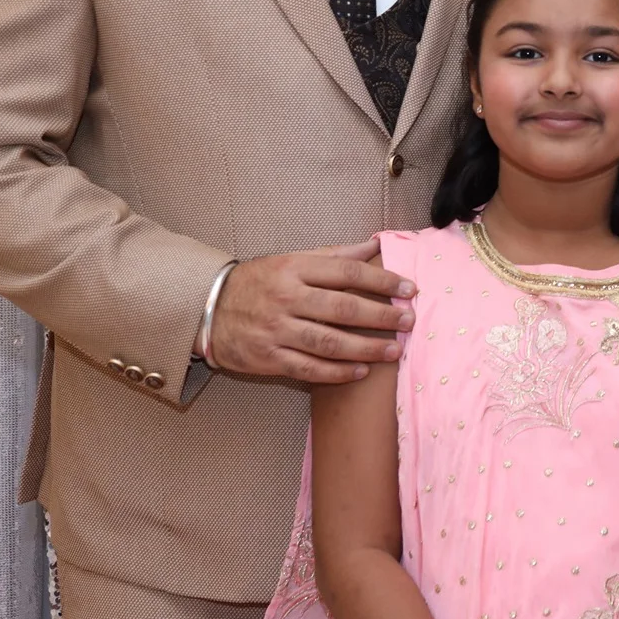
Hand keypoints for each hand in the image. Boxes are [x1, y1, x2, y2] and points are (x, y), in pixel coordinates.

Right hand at [207, 240, 415, 382]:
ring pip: (329, 342)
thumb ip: (333, 255)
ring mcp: (276, 330)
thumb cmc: (259, 282)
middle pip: (343, 309)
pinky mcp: (268, 358)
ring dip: (366, 347)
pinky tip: (362, 371)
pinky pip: (309, 369)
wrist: (208, 309)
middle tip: (409, 321)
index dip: (382, 281)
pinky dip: (338, 372)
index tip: (410, 289)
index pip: (347, 273)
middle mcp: (286, 298)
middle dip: (381, 316)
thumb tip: (374, 245)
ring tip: (394, 350)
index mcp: (294, 269)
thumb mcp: (291, 259)